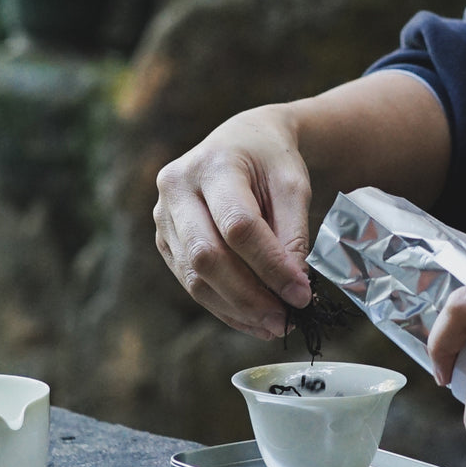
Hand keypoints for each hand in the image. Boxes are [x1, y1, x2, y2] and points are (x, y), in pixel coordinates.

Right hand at [154, 105, 312, 337]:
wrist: (242, 141)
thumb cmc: (270, 160)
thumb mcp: (293, 184)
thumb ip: (293, 233)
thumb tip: (293, 289)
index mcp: (212, 165)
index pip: (238, 226)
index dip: (270, 265)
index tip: (302, 294)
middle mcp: (177, 188)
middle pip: (207, 255)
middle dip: (248, 296)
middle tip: (285, 320)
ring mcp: (163, 215)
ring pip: (194, 276)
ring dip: (236, 308)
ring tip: (273, 325)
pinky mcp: (165, 239)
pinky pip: (190, 282)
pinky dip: (223, 306)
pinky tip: (252, 320)